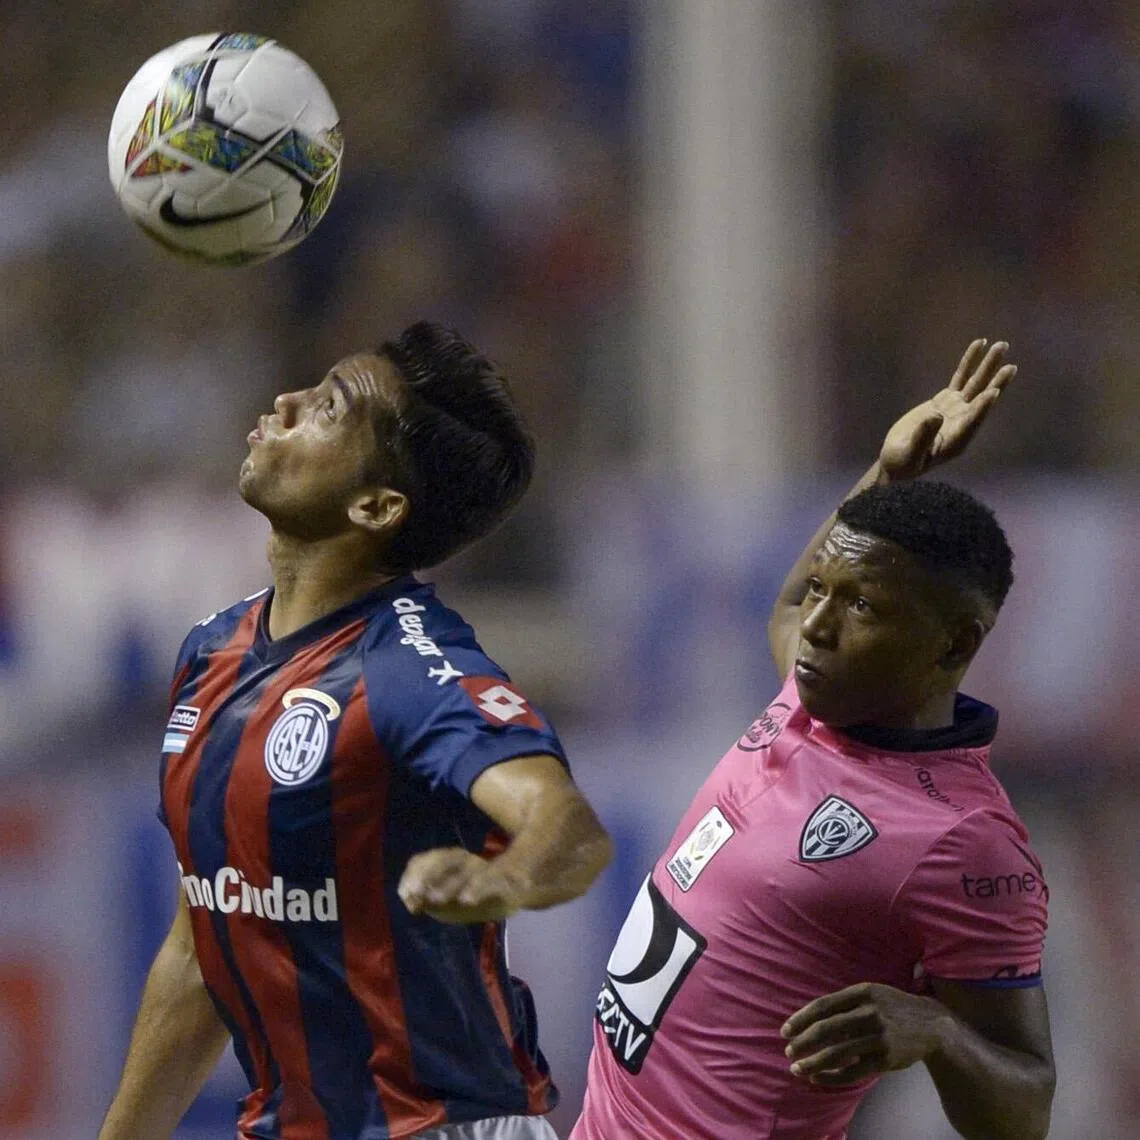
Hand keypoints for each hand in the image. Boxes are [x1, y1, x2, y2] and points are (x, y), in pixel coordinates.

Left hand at [398, 847, 524, 923]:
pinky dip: (478, 888)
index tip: (404, 893)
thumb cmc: (477, 894)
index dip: (414, 874)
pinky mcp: (505, 879)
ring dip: (448, 885)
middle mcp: (467, 860)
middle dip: (426, 877)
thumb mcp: (448, 898)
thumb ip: (428, 899)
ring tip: (433, 899)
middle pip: (444, 860)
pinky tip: (466, 900)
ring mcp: (487, 868)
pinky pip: (492, 880)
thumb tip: (409, 902)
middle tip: (415, 895)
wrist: (519, 892)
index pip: (428, 859)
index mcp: (451, 861)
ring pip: (465, 871)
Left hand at [781, 982, 948, 1086]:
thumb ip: (845, 1004)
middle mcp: (870, 1013)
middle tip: (788, 1051)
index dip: (801, 1019)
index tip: (785, 1030)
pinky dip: (833, 1077)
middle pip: (827, 1029)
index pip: (823, 1006)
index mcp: (862, 993)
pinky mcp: (886, 1059)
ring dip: (813, 1063)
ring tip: (797, 1068)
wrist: (932, 1026)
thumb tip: (809, 1019)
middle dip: (803, 1042)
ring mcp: (879, 1037)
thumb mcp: (872, 994)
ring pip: (837, 1053)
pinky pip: (853, 1071)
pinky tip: (819, 1079)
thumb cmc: (892, 1008)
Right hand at [879, 339, 1017, 481]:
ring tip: (1001, 345)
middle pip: (982, 398)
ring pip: (975, 384)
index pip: (973, 420)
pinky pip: (961, 378)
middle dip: (996, 381)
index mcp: (957, 439)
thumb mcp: (910, 454)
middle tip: (1010, 365)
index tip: (995, 391)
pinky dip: (969, 363)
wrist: (898, 460)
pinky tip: (979, 345)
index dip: (983, 407)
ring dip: (988, 365)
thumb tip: (935, 416)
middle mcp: (963, 422)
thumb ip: (923, 437)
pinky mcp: (946, 401)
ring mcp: (957, 410)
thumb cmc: (902, 463)